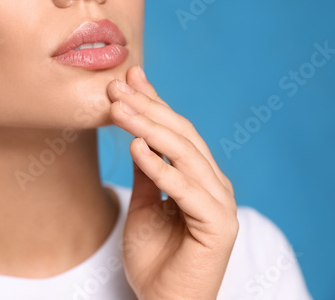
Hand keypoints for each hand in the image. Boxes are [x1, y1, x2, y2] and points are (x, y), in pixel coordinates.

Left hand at [107, 66, 238, 299]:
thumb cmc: (155, 256)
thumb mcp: (144, 203)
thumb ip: (147, 171)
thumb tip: (136, 134)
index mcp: (198, 176)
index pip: (174, 130)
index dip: (153, 102)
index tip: (128, 78)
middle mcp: (212, 183)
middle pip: (180, 134)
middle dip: (147, 107)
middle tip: (116, 86)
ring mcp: (218, 202)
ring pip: (184, 154)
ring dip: (149, 127)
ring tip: (119, 107)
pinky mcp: (218, 224)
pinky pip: (185, 188)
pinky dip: (160, 166)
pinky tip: (135, 146)